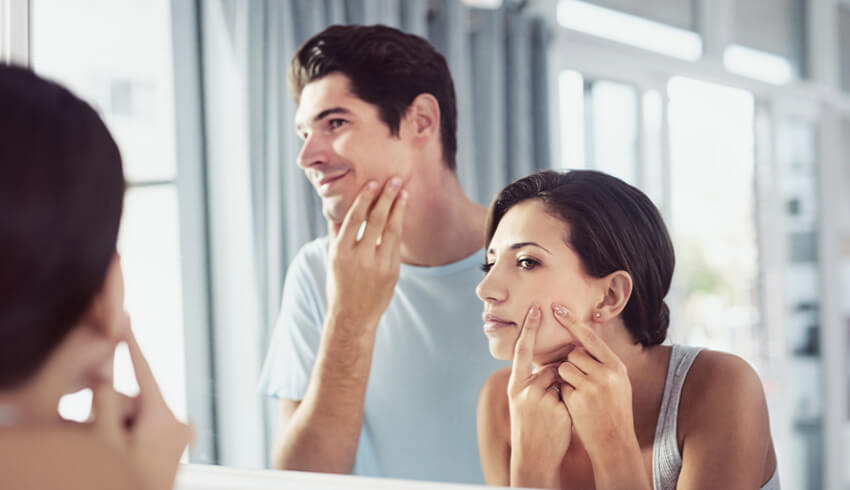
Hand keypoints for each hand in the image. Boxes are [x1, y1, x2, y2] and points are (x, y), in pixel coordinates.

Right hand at [90, 322, 192, 489]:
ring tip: (114, 451)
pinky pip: (147, 429)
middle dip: (113, 413)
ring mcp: (180, 437)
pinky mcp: (176, 446)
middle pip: (135, 401)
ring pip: (138, 416)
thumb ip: (104, 405)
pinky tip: (124, 451)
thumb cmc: (124, 481)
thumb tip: (105, 377)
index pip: (143, 374)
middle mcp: (179, 425)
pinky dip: (130, 434)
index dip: (131, 347)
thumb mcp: (105, 441)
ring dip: (119, 427)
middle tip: (101, 437)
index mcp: (165, 419)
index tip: (126, 322)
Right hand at [326, 177, 407, 326]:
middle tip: (395, 180)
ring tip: (403, 192)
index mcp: (341, 252)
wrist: (353, 317)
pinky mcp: (392, 272)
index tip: (373, 183)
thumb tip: (336, 208)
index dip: (364, 199)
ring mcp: (378, 266)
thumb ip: (336, 234)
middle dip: (386, 198)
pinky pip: (396, 244)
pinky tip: (401, 214)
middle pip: (375, 221)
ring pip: (391, 231)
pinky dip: (399, 227)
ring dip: (398, 209)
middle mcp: (359, 258)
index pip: (354, 219)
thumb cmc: (339, 284)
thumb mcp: (332, 259)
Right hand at [508, 305, 571, 486]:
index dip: (529, 329)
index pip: (522, 351)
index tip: (536, 308)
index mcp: (515, 385)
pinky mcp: (557, 408)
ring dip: (565, 391)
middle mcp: (525, 389)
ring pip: (563, 380)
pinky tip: (561, 420)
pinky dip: (571, 403)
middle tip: (548, 403)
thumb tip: (552, 363)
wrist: (533, 457)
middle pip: (551, 367)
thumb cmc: (530, 427)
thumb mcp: (522, 402)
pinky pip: (571, 394)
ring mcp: (541, 399)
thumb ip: (532, 381)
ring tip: (553, 414)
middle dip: (557, 379)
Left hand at [552, 304, 637, 460]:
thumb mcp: (618, 383)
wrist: (615, 443)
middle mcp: (606, 373)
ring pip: (564, 367)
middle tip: (582, 382)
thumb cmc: (614, 411)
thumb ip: (603, 363)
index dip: (573, 322)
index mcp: (617, 366)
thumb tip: (581, 342)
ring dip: (565, 378)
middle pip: (574, 353)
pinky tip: (576, 406)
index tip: (557, 308)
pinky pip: (561, 385)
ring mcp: (592, 386)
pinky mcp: (578, 399)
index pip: (591, 338)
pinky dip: (564, 393)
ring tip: (581, 395)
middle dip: (571, 364)